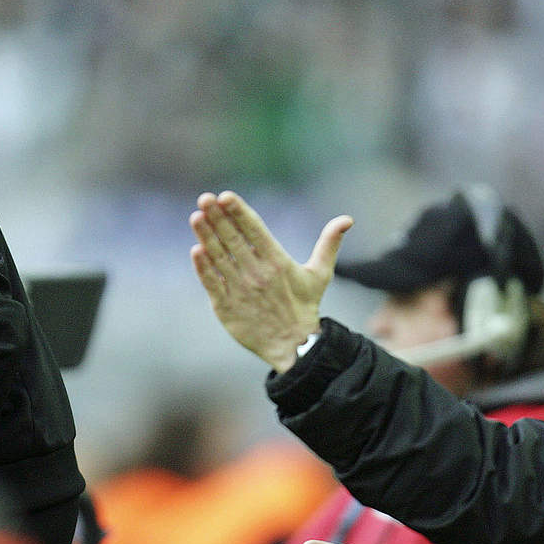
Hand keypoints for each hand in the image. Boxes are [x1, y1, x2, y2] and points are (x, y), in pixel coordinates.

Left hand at [189, 191, 351, 372]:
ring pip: (219, 258)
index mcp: (277, 262)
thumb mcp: (320, 274)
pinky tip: (196, 251)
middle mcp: (257, 273)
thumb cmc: (305, 307)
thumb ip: (329, 244)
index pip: (255, 230)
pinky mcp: (227, 307)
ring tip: (196, 217)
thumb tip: (347, 219)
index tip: (225, 196)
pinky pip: (212, 283)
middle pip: (234, 239)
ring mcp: (240, 290)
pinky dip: (203, 268)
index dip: (239, 212)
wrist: (294, 347)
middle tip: (204, 198)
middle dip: (218, 217)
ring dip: (206, 236)